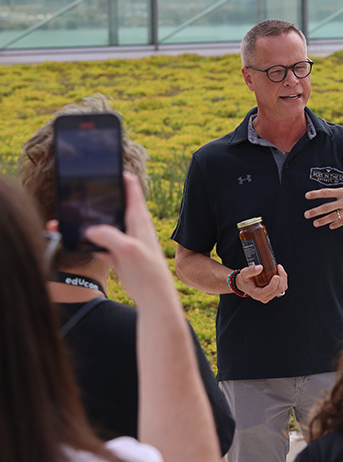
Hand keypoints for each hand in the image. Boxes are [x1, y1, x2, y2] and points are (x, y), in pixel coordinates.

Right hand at [85, 172, 174, 308]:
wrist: (153, 296)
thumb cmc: (147, 271)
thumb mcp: (128, 250)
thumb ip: (109, 236)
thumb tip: (91, 229)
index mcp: (139, 220)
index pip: (132, 190)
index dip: (122, 177)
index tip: (110, 165)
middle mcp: (133, 227)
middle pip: (114, 205)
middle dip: (99, 199)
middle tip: (82, 189)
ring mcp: (125, 240)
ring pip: (104, 225)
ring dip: (89, 222)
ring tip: (70, 217)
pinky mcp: (119, 254)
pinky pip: (100, 243)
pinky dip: (89, 241)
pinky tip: (76, 241)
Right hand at [234, 264, 287, 303]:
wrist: (244, 284)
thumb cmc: (244, 280)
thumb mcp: (244, 273)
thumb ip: (251, 270)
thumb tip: (260, 268)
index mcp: (257, 294)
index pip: (270, 289)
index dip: (275, 282)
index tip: (276, 274)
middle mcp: (264, 297)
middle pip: (279, 289)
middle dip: (282, 277)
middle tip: (279, 268)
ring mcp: (269, 296)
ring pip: (282, 289)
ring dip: (283, 278)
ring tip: (279, 269)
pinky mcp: (272, 293)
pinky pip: (282, 288)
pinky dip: (283, 280)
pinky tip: (279, 274)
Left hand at [304, 156, 342, 229]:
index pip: (327, 192)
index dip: (316, 194)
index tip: (307, 196)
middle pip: (327, 207)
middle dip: (315, 211)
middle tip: (306, 214)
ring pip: (333, 217)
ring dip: (323, 220)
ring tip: (314, 223)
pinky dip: (336, 224)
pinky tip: (330, 226)